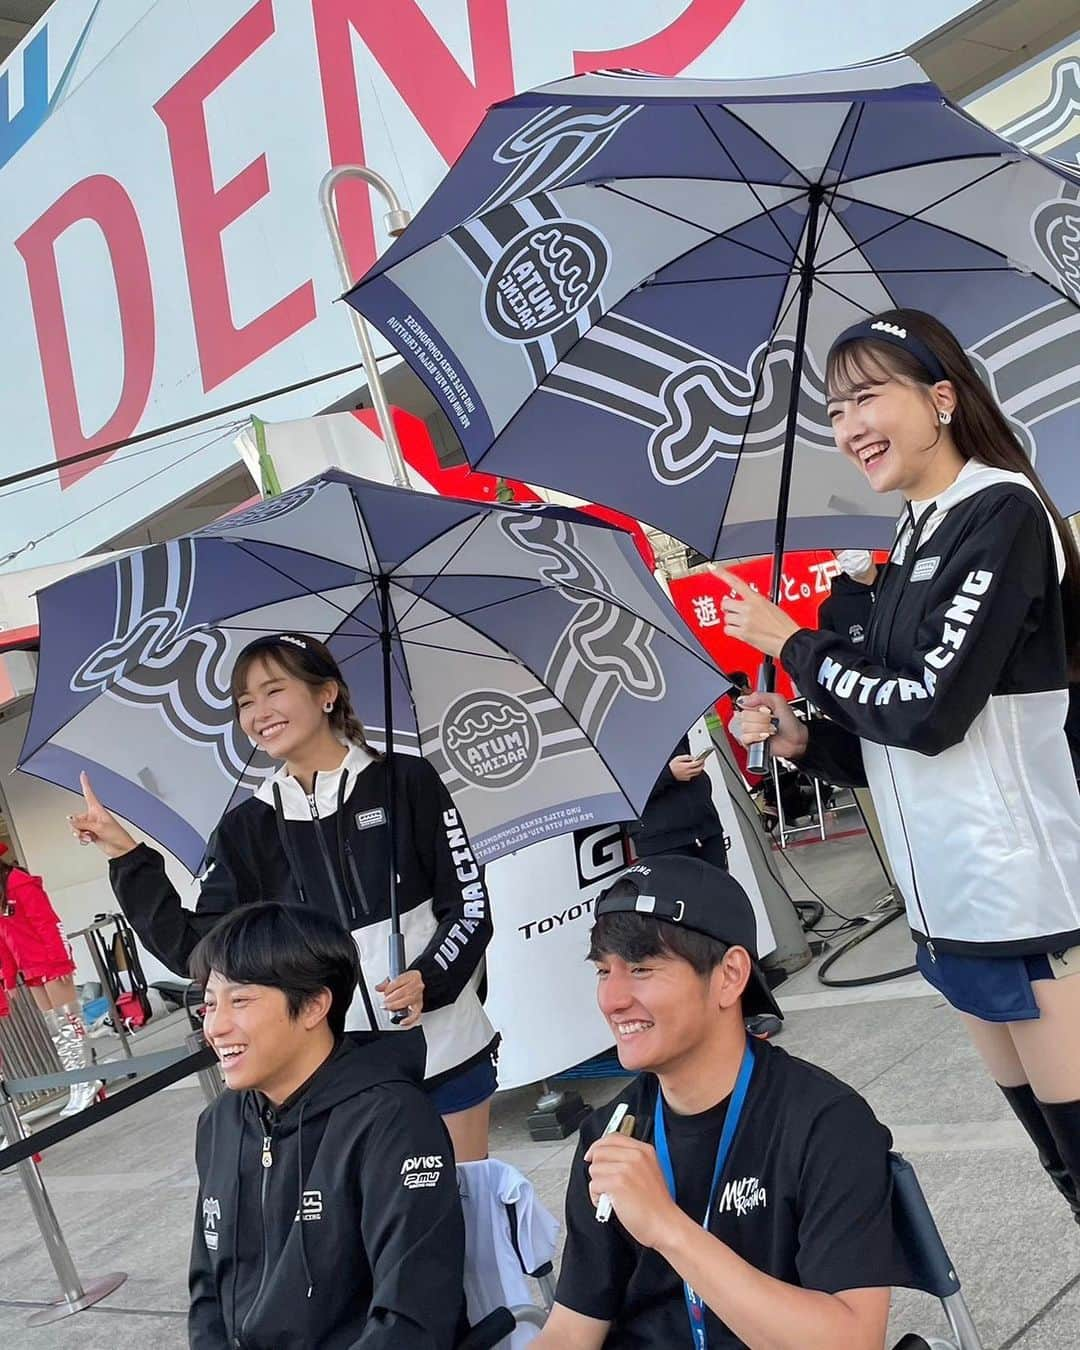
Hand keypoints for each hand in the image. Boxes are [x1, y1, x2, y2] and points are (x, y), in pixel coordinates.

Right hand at [68, 773, 137, 859]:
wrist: (120, 849)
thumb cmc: (117, 835)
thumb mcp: (98, 827)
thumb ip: (82, 823)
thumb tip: (70, 819)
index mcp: (98, 810)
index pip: (90, 793)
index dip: (86, 783)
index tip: (83, 774)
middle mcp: (94, 816)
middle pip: (77, 817)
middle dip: (77, 826)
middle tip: (84, 832)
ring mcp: (92, 825)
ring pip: (76, 826)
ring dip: (79, 833)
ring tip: (88, 837)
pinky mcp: (91, 833)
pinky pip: (80, 833)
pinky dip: (82, 838)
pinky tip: (88, 840)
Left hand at [376, 970, 424, 1028]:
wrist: (417, 986)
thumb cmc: (406, 983)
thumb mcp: (396, 979)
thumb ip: (386, 984)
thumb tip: (378, 988)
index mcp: (412, 976)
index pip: (399, 981)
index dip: (390, 988)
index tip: (384, 992)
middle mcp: (417, 986)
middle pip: (404, 992)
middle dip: (392, 998)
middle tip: (385, 1002)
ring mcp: (419, 997)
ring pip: (408, 1001)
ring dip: (396, 1006)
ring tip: (388, 1007)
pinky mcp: (419, 1007)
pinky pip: (416, 1015)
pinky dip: (409, 1020)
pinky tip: (402, 1022)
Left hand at [585, 1134, 680, 1249]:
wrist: (665, 1224)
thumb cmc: (657, 1205)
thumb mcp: (650, 1171)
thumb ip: (631, 1160)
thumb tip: (607, 1156)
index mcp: (644, 1150)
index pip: (613, 1138)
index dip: (598, 1146)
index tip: (592, 1155)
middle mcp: (636, 1155)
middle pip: (600, 1152)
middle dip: (598, 1169)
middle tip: (604, 1183)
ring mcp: (626, 1168)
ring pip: (594, 1169)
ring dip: (597, 1184)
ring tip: (610, 1196)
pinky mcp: (617, 1183)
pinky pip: (594, 1185)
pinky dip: (597, 1197)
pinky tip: (609, 1203)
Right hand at [668, 754, 704, 782]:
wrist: (668, 773)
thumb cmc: (672, 766)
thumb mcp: (678, 758)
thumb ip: (686, 757)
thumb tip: (693, 757)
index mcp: (686, 766)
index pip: (697, 763)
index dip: (701, 761)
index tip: (702, 758)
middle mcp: (688, 772)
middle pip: (699, 769)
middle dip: (702, 765)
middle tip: (703, 762)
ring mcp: (688, 776)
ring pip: (697, 773)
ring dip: (699, 769)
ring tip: (699, 765)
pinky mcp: (687, 779)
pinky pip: (693, 775)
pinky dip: (695, 772)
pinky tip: (693, 769)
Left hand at [713, 568, 799, 658]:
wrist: (789, 639)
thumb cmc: (783, 625)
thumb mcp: (771, 606)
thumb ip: (754, 603)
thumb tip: (741, 604)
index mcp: (756, 598)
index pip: (736, 582)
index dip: (723, 574)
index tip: (713, 568)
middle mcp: (749, 607)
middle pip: (725, 604)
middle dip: (729, 609)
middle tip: (736, 613)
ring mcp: (745, 620)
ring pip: (727, 618)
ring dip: (733, 622)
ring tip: (744, 625)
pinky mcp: (743, 633)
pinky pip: (728, 630)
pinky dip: (733, 632)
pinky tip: (742, 632)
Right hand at [731, 692, 807, 761]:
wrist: (795, 740)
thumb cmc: (789, 723)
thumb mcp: (778, 701)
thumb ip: (760, 696)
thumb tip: (744, 700)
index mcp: (754, 707)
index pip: (743, 703)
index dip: (755, 707)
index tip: (766, 709)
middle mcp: (749, 718)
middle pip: (744, 715)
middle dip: (760, 718)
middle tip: (770, 720)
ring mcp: (748, 731)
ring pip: (744, 726)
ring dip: (760, 728)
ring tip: (769, 729)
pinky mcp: (748, 742)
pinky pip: (745, 738)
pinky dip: (757, 736)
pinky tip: (764, 736)